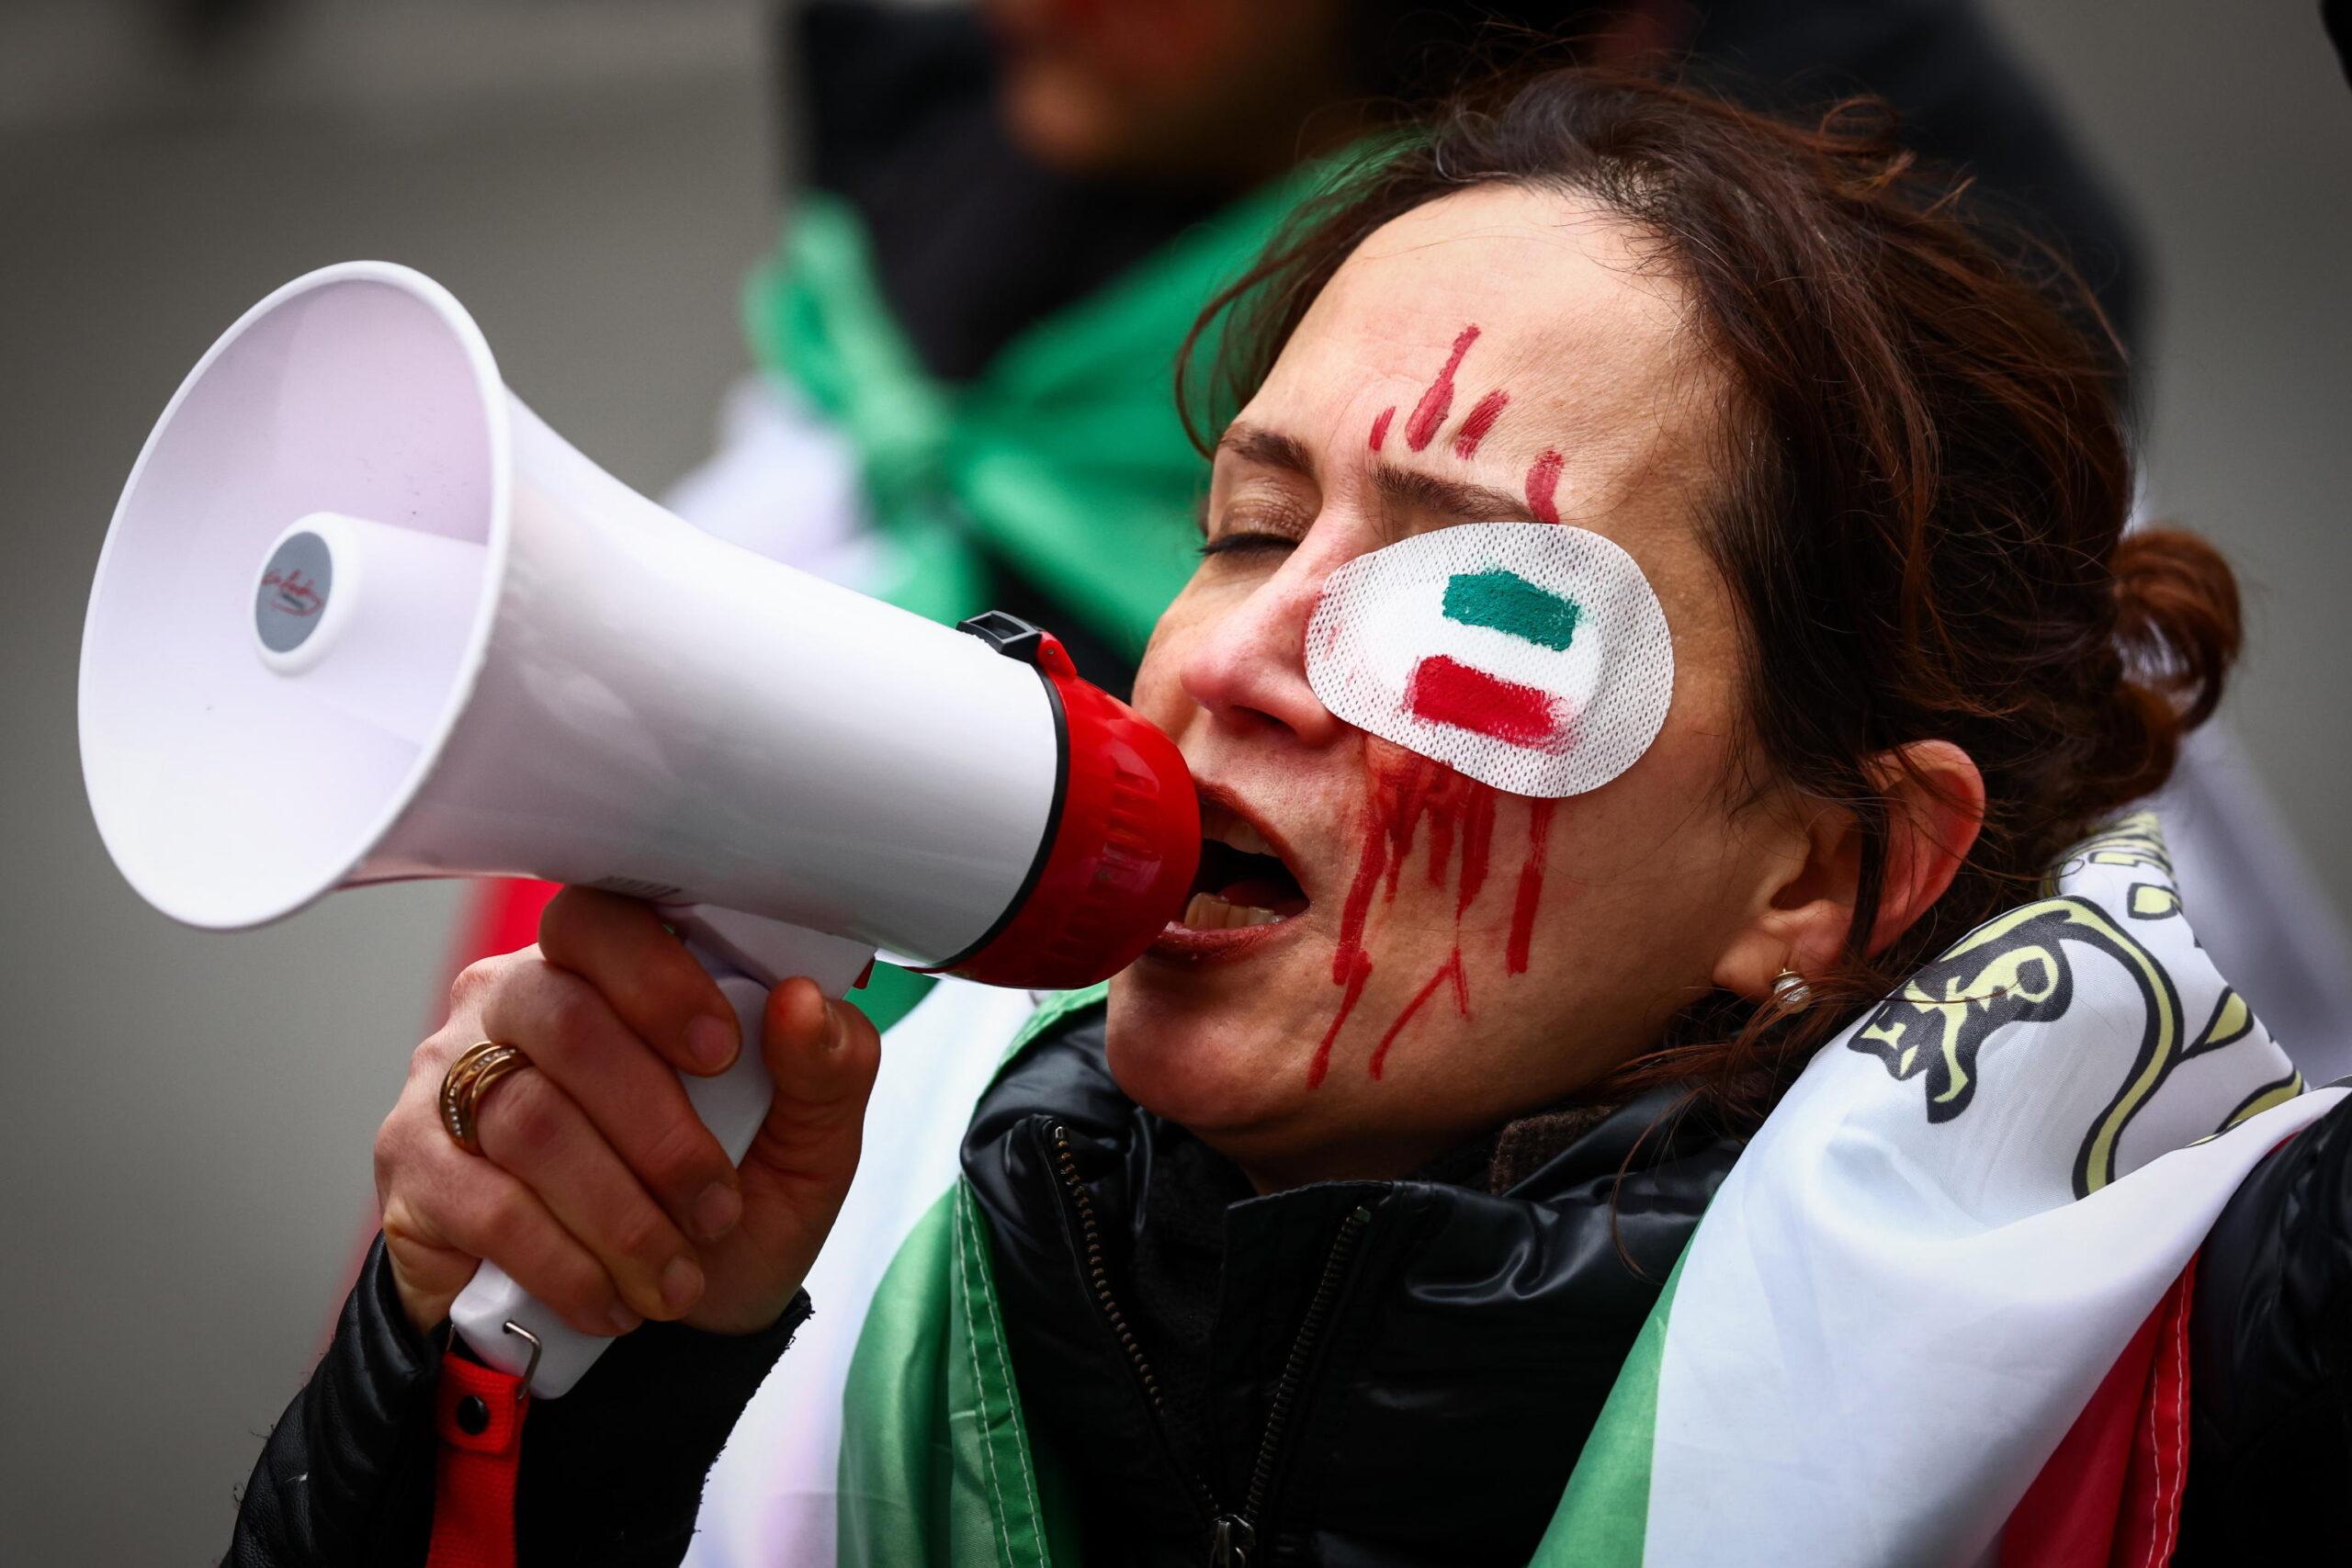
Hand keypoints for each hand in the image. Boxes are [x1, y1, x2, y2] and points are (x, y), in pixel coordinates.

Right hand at [374, 888, 880, 1338]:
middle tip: (717, 1210)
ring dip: (620, 1215)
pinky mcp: (413, 1168)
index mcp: (607, 970)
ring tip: (677, 1279)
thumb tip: (806, 1002)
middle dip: (658, 1130)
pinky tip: (613, 1301)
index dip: (658, 978)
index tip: (721, 1053)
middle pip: (565, 1021)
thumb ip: (825, 1070)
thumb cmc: (724, 1211)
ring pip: (528, 1121)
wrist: (646, 1336)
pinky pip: (486, 1203)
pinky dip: (565, 1263)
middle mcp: (511, 1004)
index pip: (604, 921)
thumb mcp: (805, 1149)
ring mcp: (448, 1081)